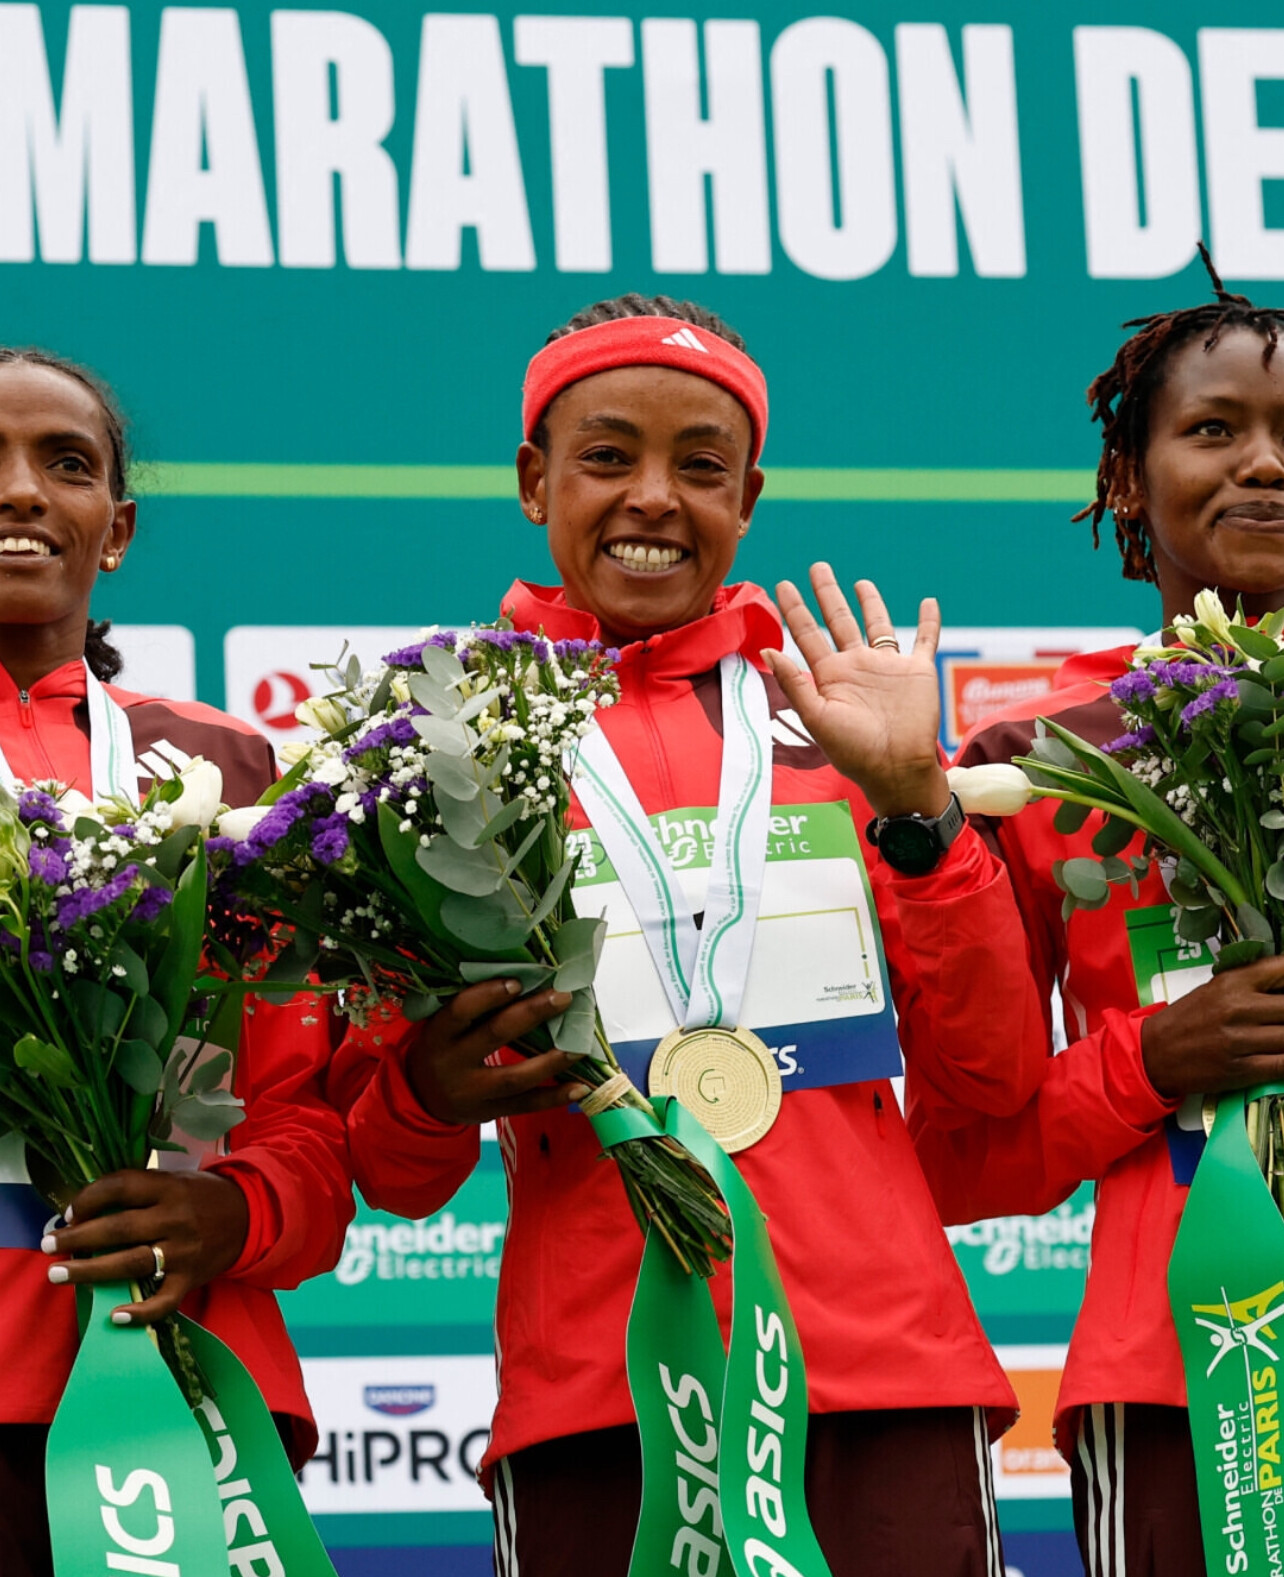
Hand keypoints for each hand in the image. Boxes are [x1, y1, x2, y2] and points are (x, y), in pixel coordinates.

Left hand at [42, 1168, 249, 1324]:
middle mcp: (176, 1218)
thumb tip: (86, 1209)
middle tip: (48, 1246)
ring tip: (60, 1274)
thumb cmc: (201, 1196)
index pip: (121, 1186)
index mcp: (170, 1187)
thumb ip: (139, 1191)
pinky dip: (140, 1311)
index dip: (89, 1198)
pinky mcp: (192, 1278)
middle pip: (118, 1228)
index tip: (69, 1212)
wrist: (250, 1214)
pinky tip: (115, 1316)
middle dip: (78, 1238)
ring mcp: (184, 1251)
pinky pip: (164, 1300)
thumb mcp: (174, 1180)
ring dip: (91, 1270)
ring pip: (131, 1263)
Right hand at [405, 978, 589, 1124]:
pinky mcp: (489, 1113)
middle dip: (531, 1014)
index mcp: (439, 1034)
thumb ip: (472, 1010)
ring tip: (578, 1046)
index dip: (488, 995)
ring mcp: (471, 1093)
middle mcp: (453, 1063)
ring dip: (551, 1061)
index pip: (461, 1010)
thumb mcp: (443, 1027)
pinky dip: (554, 1096)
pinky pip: (525, 1105)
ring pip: (515, 1078)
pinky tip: (580, 1086)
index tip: (518, 981)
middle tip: (562, 997)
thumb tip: (526, 980)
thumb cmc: (443, 1048)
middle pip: (494, 1036)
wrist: (422, 1099)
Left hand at [763, 565, 949, 817]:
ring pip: (878, 625)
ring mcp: (888, 667)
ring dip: (871, 603)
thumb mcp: (816, 718)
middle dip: (827, 594)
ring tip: (861, 583)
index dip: (794, 610)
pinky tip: (929, 602)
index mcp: (830, 676)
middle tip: (817, 567)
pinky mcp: (917, 672)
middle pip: (839, 619)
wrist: (897, 769)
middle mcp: (857, 666)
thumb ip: (793, 683)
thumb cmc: (854, 752)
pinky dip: (930, 621)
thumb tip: (767, 650)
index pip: (807, 634)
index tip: (782, 585)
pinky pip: (925, 640)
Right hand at [1142, 955, 1283, 1097]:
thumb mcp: (1214, 989)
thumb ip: (1252, 983)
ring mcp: (1240, 1040)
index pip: (1282, 969)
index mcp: (1231, 982)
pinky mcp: (1242, 1069)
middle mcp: (1237, 1007)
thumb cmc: (1187, 1019)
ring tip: (1280, 1033)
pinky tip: (1283, 1053)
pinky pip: (1283, 1064)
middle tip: (1282, 1017)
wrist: (1154, 1053)